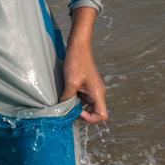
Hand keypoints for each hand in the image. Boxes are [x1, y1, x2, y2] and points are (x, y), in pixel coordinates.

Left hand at [61, 7, 107, 123]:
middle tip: (69, 106)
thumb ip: (68, 99)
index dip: (90, 118)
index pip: (102, 116)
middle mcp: (98, 93)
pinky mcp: (88, 85)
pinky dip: (76, 98)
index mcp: (98, 93)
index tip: (78, 111)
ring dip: (77, 105)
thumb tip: (62, 110)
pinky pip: (83, 98)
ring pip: (87, 105)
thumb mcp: (71, 83)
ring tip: (67, 98)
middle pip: (94, 112)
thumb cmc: (77, 62)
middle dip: (81, 113)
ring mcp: (93, 89)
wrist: (79, 45)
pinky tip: (67, 92)